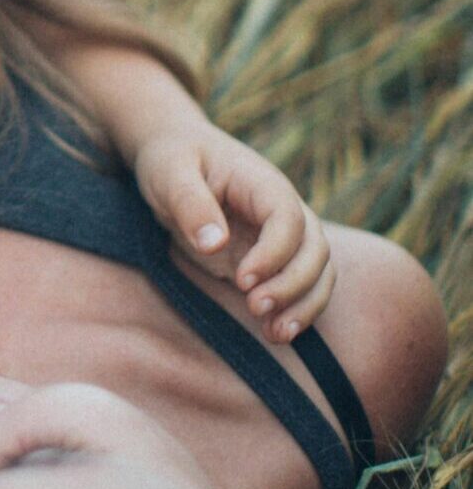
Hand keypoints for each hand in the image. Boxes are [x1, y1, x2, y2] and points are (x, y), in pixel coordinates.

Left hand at [131, 124, 333, 341]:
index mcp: (262, 183)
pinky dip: (295, 310)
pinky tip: (275, 333)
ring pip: (318, 272)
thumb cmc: (171, 159)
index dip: (274, 253)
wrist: (174, 154)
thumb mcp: (170, 173)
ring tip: (275, 334)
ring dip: (304, 305)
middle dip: (294, 285)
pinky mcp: (270, 258)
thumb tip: (214, 243)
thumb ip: (190, 204)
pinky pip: (299, 285)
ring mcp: (280, 236)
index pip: (289, 219)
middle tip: (256, 308)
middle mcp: (283, 209)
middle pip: (314, 249)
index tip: (243, 280)